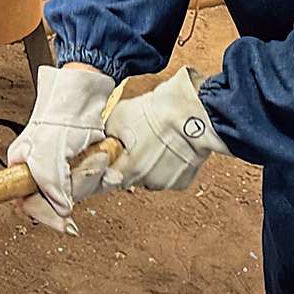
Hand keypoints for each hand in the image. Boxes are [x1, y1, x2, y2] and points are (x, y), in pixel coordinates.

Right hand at [7, 63, 116, 233]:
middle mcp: (40, 170)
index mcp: (22, 167)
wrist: (85, 96)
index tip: (65, 223)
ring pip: (79, 193)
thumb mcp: (49, 150)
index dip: (46, 215)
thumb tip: (61, 211)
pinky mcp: (80, 166)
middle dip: (81, 186)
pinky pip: (93, 183)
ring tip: (100, 158)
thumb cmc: (60, 117)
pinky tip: (108, 165)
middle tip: (92, 169)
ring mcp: (61, 169)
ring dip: (94, 177)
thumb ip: (49, 183)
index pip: (29, 202)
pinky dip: (105, 176)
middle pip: (59, 200)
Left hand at [103, 65, 228, 191]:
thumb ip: (108, 136)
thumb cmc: (155, 112)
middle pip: (130, 179)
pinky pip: (168, 178)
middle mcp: (148, 180)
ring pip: (150, 179)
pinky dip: (167, 168)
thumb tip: (102, 143)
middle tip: (136, 146)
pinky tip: (169, 151)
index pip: (109, 178)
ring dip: (149, 168)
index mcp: (129, 167)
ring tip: (155, 146)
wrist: (191, 111)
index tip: (112, 155)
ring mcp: (167, 182)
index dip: (110, 165)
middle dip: (129, 165)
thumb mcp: (118, 117)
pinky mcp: (183, 181)